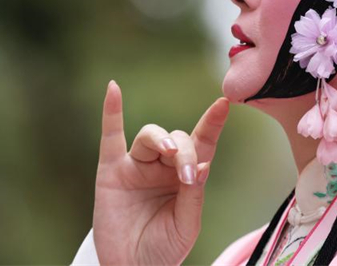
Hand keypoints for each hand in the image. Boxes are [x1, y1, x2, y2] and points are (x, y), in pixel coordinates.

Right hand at [92, 80, 229, 265]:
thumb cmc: (164, 248)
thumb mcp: (187, 224)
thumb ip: (193, 195)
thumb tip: (203, 163)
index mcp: (188, 175)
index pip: (203, 141)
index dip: (213, 122)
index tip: (225, 103)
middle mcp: (163, 166)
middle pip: (178, 138)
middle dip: (186, 151)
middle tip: (187, 174)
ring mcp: (137, 166)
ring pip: (151, 135)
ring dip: (162, 139)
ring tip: (170, 155)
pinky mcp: (111, 172)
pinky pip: (110, 137)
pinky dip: (111, 112)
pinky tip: (113, 89)